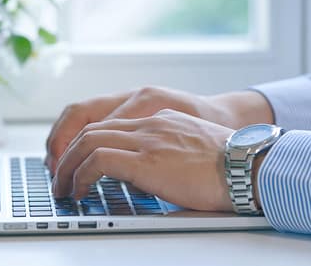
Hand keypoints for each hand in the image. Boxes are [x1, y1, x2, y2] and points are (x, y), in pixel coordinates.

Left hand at [46, 86, 273, 171]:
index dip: (85, 143)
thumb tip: (148, 172)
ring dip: (68, 166)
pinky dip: (81, 175)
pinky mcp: (147, 160)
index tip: (76, 162)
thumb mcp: (193, 149)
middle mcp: (150, 124)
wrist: (249, 165)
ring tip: (63, 188)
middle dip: (68, 153)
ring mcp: (147, 139)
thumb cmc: (231, 165)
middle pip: (92, 129)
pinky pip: (99, 161)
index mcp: (160, 120)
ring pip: (88, 141)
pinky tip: (80, 191)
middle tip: (60, 176)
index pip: (109, 124)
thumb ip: (167, 151)